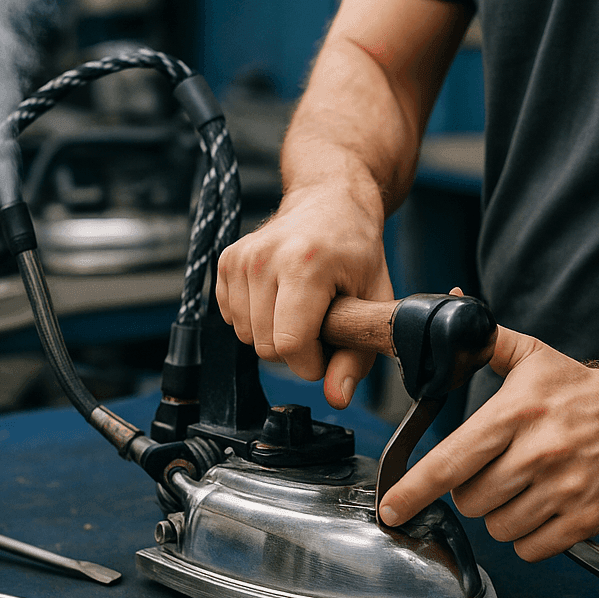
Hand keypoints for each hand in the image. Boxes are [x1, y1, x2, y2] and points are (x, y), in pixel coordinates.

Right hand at [216, 186, 391, 407]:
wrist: (330, 200)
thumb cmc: (355, 248)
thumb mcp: (373, 299)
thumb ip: (357, 354)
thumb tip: (336, 397)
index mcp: (306, 263)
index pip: (289, 345)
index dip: (312, 362)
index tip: (330, 346)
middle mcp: (265, 258)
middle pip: (266, 346)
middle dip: (296, 350)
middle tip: (320, 321)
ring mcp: (240, 258)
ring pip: (247, 337)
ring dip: (275, 334)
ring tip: (301, 305)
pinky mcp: (225, 261)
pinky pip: (232, 320)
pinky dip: (256, 319)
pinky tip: (279, 297)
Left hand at [377, 326, 598, 560]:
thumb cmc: (578, 387)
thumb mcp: (530, 355)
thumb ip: (485, 340)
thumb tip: (453, 305)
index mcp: (516, 412)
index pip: (452, 460)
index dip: (415, 488)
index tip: (391, 507)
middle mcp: (539, 453)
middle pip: (470, 499)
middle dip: (470, 490)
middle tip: (493, 468)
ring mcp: (565, 489)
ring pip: (498, 527)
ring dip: (500, 512)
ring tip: (522, 484)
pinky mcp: (586, 519)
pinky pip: (531, 547)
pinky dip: (528, 534)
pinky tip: (541, 505)